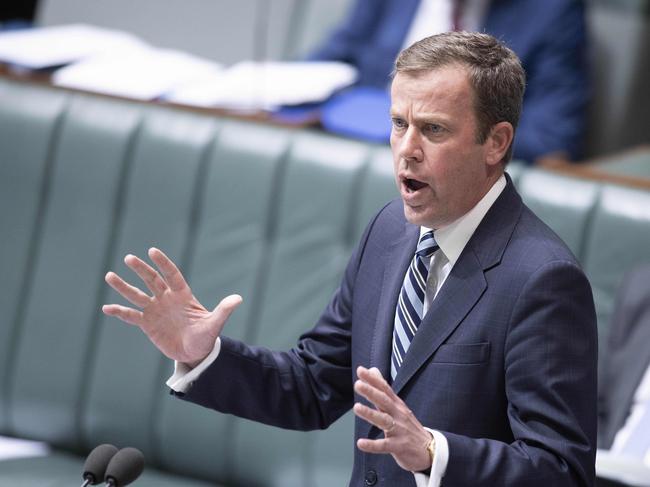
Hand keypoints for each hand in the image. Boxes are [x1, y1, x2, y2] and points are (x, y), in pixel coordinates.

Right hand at [102, 247, 241, 366]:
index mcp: (182, 295)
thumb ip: (223, 310)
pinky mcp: (147, 324)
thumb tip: (238, 299)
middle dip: (141, 269)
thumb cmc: (206, 336)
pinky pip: (131, 315)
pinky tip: (106, 307)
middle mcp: (166, 298)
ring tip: (109, 275)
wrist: (195, 353)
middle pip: (152, 280)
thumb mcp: (215, 324)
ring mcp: (155, 310)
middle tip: (129, 258)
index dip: (163, 263)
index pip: (171, 275)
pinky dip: (119, 311)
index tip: (152, 251)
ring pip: (137, 294)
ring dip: (124, 286)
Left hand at [353, 366, 431, 472]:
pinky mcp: (399, 446)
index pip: (384, 389)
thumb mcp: (398, 405)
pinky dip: (372, 445)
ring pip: (384, 420)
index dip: (373, 379)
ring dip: (370, 413)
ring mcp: (399, 430)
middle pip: (384, 401)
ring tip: (356, 407)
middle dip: (371, 392)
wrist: (430, 450)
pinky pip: (384, 445)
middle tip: (358, 384)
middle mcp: (398, 415)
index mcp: (397, 404)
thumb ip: (383, 389)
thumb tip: (373, 370)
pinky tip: (360, 443)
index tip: (361, 370)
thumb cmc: (408, 426)